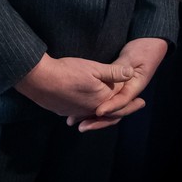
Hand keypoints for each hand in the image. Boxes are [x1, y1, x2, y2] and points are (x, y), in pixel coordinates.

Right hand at [15, 54, 131, 119]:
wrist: (39, 79)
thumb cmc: (68, 71)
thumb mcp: (94, 68)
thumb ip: (114, 73)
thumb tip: (131, 73)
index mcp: (101, 100)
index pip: (121, 105)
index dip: (132, 104)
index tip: (142, 102)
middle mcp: (90, 110)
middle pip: (109, 113)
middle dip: (121, 109)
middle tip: (133, 106)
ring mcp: (75, 112)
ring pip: (94, 113)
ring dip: (104, 111)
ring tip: (110, 108)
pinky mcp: (64, 110)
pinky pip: (80, 113)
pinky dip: (88, 112)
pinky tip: (88, 107)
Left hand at [80, 37, 167, 130]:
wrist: (149, 46)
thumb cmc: (143, 50)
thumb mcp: (132, 57)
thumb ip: (121, 67)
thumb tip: (119, 76)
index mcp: (135, 86)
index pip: (122, 101)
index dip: (111, 107)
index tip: (98, 111)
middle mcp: (127, 93)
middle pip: (114, 112)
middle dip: (99, 120)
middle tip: (82, 126)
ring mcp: (120, 93)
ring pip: (107, 111)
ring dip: (92, 118)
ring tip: (75, 122)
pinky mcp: (114, 90)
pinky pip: (102, 103)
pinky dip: (91, 110)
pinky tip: (76, 114)